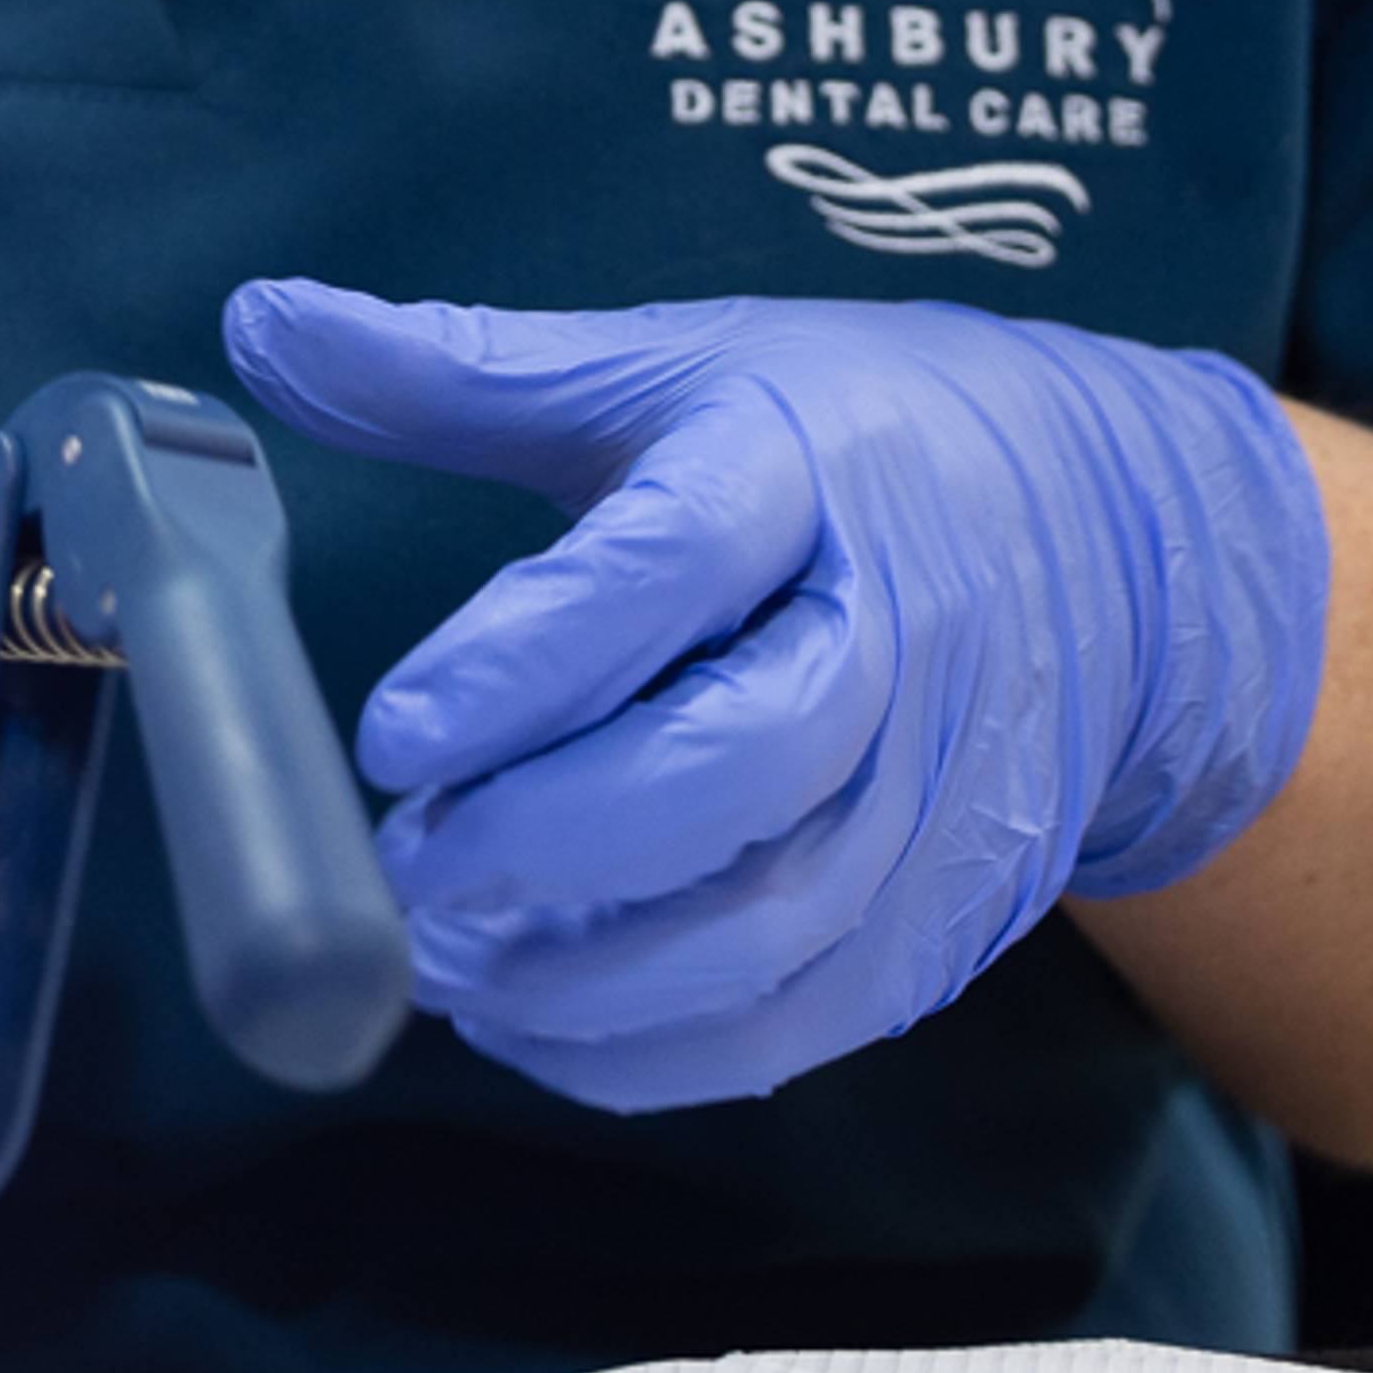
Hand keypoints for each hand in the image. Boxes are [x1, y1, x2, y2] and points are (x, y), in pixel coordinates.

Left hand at [223, 280, 1329, 1110]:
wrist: (1115, 536)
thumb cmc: (848, 436)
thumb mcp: (673, 363)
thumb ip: (465, 369)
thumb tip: (258, 324)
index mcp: (811, 467)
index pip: (672, 565)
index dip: (529, 659)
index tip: (393, 734)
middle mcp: (901, 632)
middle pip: (744, 760)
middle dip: (560, 834)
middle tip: (410, 862)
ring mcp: (947, 787)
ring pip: (781, 916)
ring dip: (597, 972)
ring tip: (447, 965)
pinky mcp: (961, 908)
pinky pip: (812, 1015)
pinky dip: (665, 1049)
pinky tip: (541, 1026)